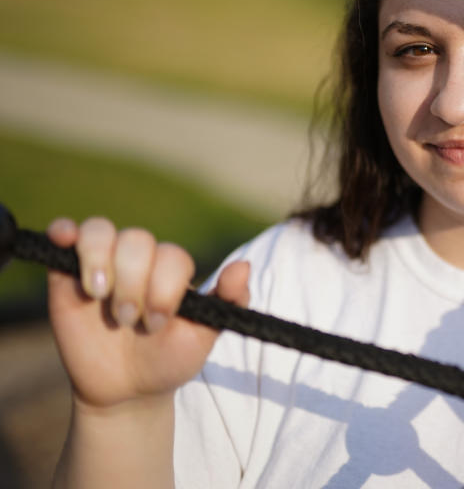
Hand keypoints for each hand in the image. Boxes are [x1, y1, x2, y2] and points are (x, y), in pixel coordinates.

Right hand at [46, 217, 249, 412]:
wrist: (126, 390)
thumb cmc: (169, 359)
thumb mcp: (203, 336)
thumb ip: (229, 300)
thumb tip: (244, 265)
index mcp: (171, 269)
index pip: (171, 256)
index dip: (163, 288)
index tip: (157, 323)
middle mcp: (137, 260)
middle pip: (136, 241)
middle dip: (133, 284)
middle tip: (129, 320)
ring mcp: (101, 263)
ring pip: (100, 232)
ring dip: (100, 262)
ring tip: (100, 295)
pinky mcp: (66, 274)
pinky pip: (65, 235)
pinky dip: (63, 230)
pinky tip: (63, 238)